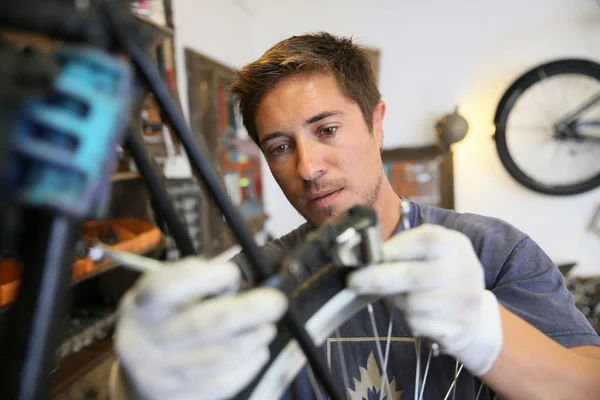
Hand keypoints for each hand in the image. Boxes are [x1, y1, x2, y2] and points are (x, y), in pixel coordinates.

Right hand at [110, 257, 287, 399]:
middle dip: (249, 309)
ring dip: (256, 336)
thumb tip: (236, 281)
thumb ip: (192, 279)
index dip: (205, 277)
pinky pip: (227, 380)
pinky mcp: (184, 397)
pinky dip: (252, 362)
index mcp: (141, 308)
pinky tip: (257, 348)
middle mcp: (147, 342)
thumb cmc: (161, 320)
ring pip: (223, 354)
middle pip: (204, 324)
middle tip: (276, 301)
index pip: (167, 288)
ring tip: (267, 325)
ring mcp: (164, 374)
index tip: (232, 273)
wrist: (138, 376)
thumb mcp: (162, 292)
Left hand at [347, 224, 502, 375]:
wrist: (473, 318)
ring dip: (398, 301)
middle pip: (413, 275)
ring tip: (405, 297)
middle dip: (376, 278)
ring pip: (413, 302)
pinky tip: (420, 315)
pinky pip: (419, 323)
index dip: (396, 247)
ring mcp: (466, 300)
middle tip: (353, 281)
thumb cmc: (437, 280)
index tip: (371, 255)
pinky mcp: (460, 328)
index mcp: (455, 245)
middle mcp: (466, 269)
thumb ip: (401, 252)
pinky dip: (411, 321)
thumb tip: (364, 257)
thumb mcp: (427, 257)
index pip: (427, 239)